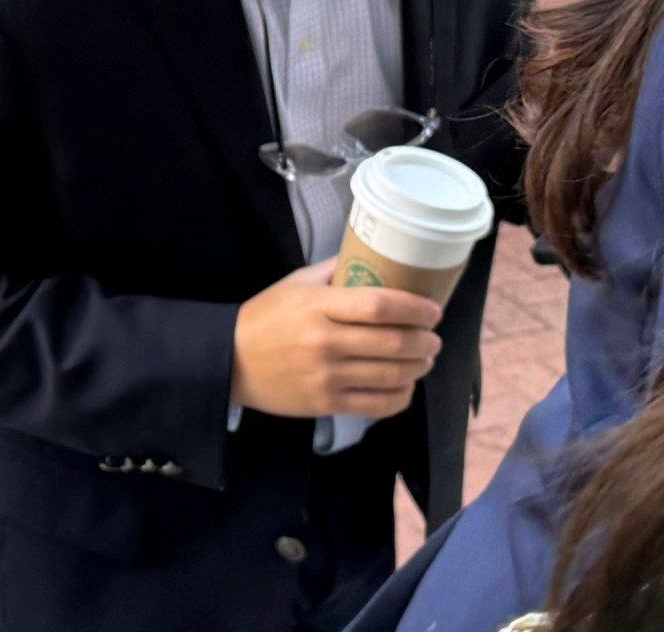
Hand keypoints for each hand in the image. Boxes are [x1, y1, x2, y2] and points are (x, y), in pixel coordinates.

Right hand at [231, 262, 442, 420]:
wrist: (229, 360)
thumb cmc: (265, 316)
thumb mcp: (295, 283)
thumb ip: (334, 271)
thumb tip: (376, 259)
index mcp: (318, 306)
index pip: (379, 305)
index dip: (415, 308)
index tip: (434, 310)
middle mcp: (325, 342)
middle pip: (394, 342)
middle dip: (426, 341)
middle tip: (433, 337)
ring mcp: (327, 376)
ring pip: (392, 374)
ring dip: (420, 366)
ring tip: (425, 358)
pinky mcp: (327, 404)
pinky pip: (379, 404)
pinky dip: (402, 395)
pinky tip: (405, 385)